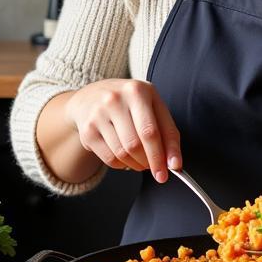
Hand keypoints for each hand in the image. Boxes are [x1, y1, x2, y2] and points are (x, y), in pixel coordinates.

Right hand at [64, 79, 181, 182]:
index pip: (151, 131)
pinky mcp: (87, 130)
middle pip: (135, 145)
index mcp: (137, 91)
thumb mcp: (153, 106)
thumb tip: (174, 163)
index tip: (171, 170)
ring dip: (137, 164)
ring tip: (141, 159)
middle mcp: (115, 100)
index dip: (161, 155)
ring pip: (122, 154)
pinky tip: (126, 156)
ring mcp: (98, 115)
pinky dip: (122, 164)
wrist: (92, 96)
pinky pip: (110, 158)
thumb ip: (167, 132)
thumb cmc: (130, 103)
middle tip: (156, 169)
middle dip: (150, 162)